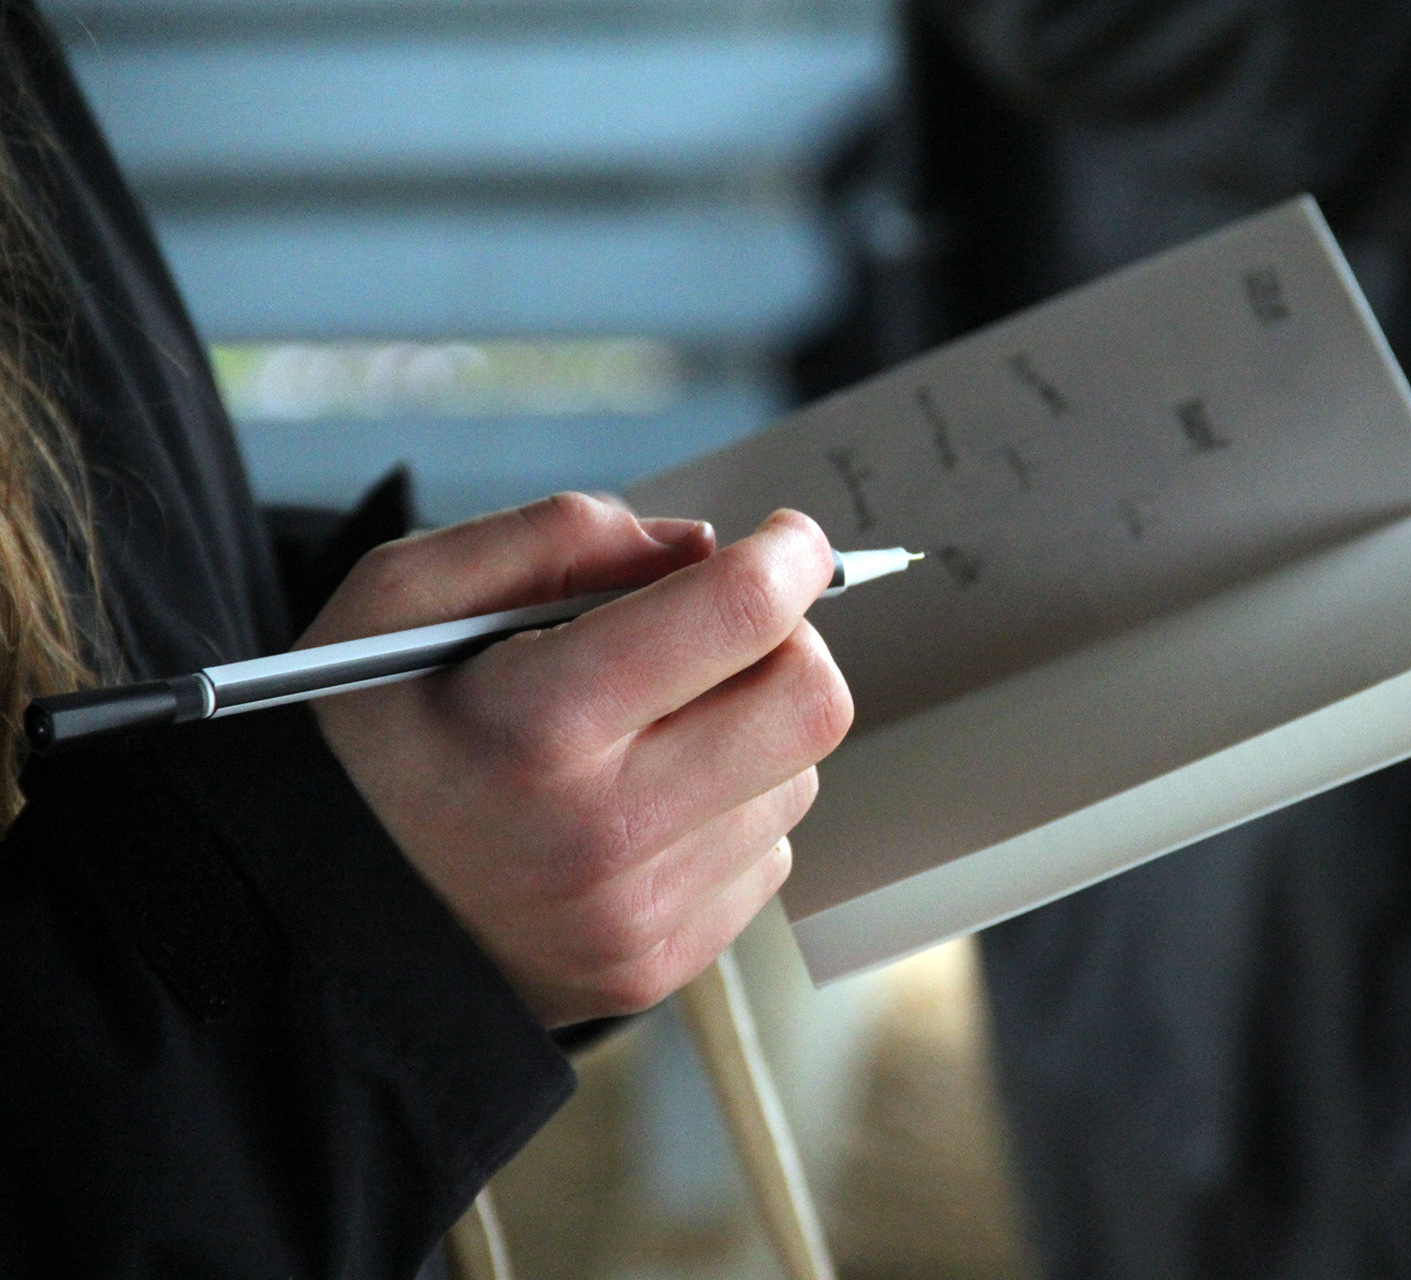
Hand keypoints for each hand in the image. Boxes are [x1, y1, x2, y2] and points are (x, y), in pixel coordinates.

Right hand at [300, 494, 852, 1026]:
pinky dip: (725, 812)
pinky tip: (636, 808)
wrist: (300, 924)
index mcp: (537, 723)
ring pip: (796, 781)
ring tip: (646, 732)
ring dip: (750, 733)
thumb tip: (702, 547)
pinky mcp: (656, 967)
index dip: (790, 558)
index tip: (789, 541)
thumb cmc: (354, 741)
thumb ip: (554, 537)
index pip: (739, 619)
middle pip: (810, 705)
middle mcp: (602, 832)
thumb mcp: (402, 600)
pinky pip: (764, 857)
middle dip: (790, 644)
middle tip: (729, 630)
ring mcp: (637, 915)